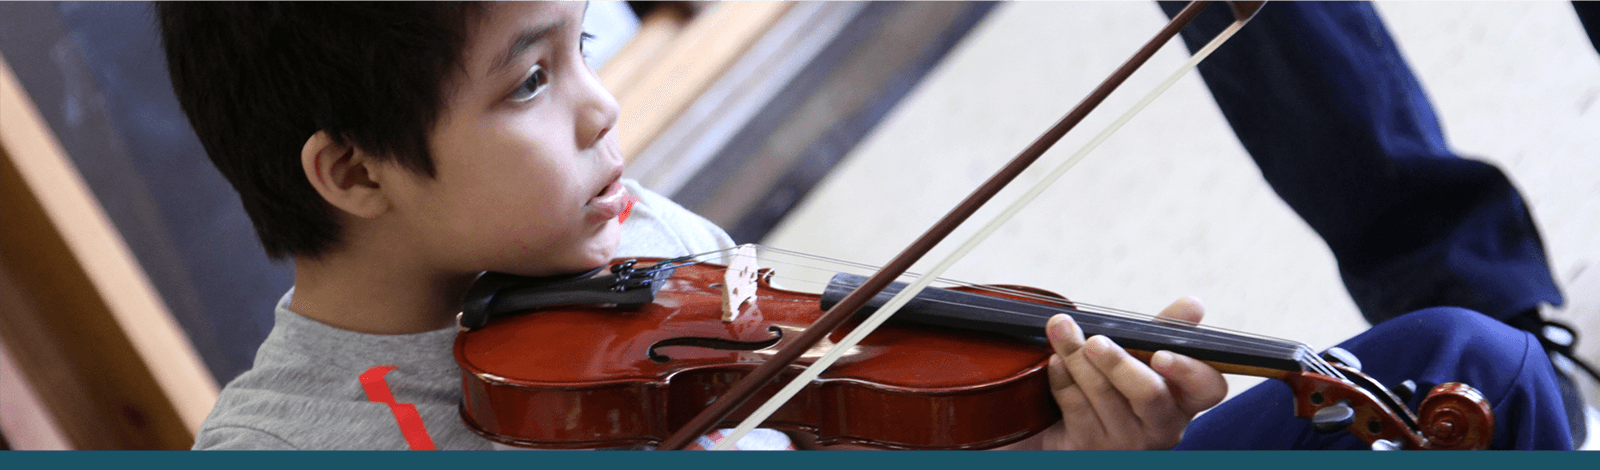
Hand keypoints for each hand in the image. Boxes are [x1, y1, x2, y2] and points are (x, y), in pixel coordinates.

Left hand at [1036, 297, 1227, 449]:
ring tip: (1061, 330)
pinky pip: (1075, 406)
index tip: (1161, 353)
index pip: (1207, 388)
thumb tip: (1194, 304)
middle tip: (1094, 341)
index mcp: (1184, 400)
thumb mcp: (1143, 355)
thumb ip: (1166, 330)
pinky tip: (1054, 362)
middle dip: (1117, 362)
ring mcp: (1125, 442)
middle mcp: (1161, 427)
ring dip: (1076, 357)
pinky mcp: (1089, 448)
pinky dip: (1061, 377)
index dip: (1188, 370)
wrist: (1068, 425)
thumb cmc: (1117, 385)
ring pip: (1103, 394)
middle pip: (1148, 393)